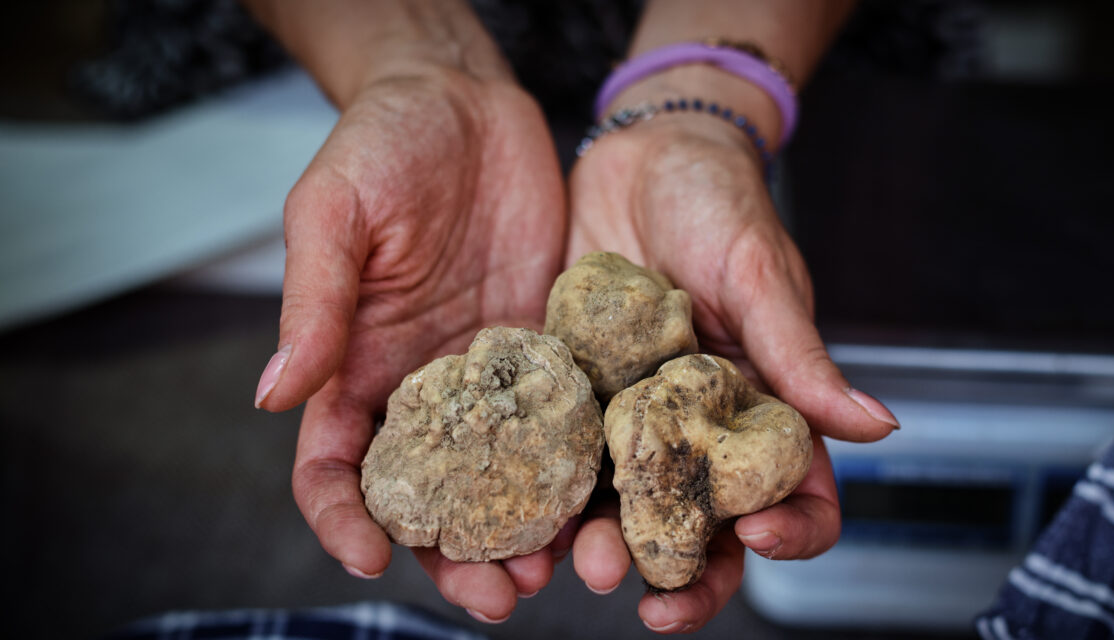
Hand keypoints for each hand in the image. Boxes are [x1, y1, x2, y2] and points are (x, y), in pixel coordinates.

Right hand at [253, 67, 566, 622]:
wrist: (465, 101)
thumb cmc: (381, 144)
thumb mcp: (333, 212)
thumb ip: (314, 304)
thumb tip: (272, 397)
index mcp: (354, 367)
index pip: (333, 467)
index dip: (342, 520)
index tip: (370, 557)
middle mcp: (422, 388)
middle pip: (430, 498)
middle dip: (453, 555)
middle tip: (496, 596)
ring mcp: (490, 378)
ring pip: (503, 479)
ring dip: (522, 532)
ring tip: (554, 570)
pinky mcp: (549, 353)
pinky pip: (562, 423)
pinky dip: (576, 471)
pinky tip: (604, 500)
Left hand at [565, 114, 897, 631]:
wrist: (638, 153)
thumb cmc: (719, 202)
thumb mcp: (760, 276)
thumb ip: (804, 358)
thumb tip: (881, 428)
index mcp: (764, 411)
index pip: (796, 497)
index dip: (787, 534)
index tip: (754, 534)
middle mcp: (701, 430)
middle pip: (704, 530)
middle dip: (678, 570)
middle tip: (642, 590)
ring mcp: (633, 421)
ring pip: (624, 512)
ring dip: (601, 548)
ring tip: (569, 561)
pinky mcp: (574, 399)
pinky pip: (559, 461)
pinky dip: (541, 497)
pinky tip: (516, 516)